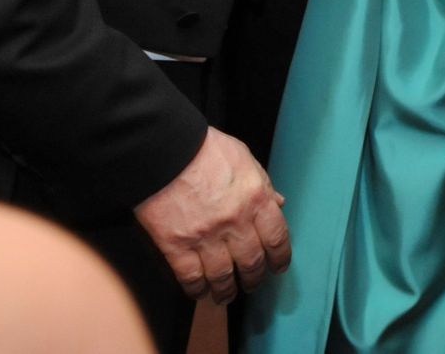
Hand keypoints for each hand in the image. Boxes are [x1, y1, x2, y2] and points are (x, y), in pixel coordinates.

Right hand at [132, 127, 289, 304]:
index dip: (280, 258)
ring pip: (223, 276)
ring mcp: (206, 236)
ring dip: (226, 291)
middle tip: (251, 284)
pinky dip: (197, 289)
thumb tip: (278, 203)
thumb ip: (263, 183)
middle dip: (254, 278)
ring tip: (225, 295)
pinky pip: (191, 277)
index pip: (278, 238)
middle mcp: (235, 222)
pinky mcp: (176, 245)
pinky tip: (199, 291)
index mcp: (256, 198)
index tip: (278, 267)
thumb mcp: (244, 158)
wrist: (164, 150)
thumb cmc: (205, 148)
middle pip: (252, 262)